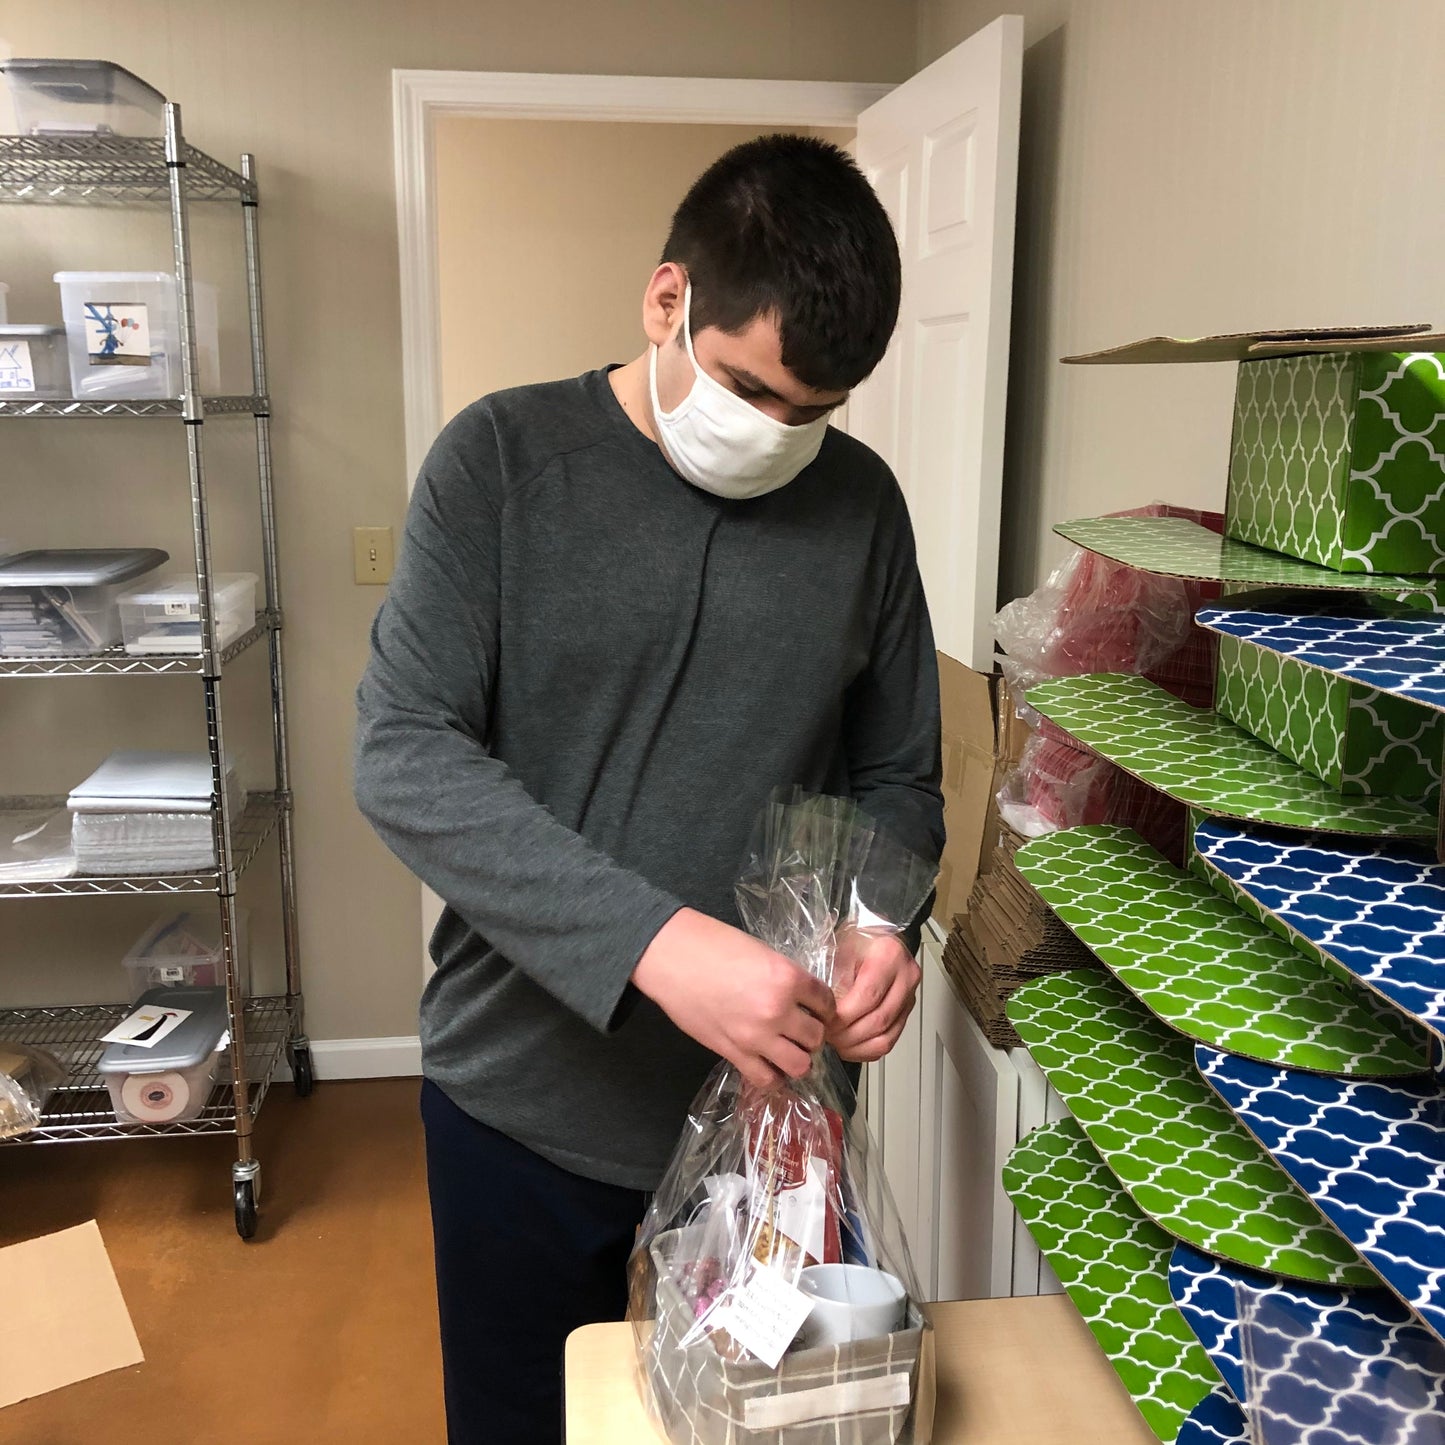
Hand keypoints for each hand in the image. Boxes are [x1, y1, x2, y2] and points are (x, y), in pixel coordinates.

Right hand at [632, 908, 836, 1088]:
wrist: (672, 956)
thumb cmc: (713, 944)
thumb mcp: (761, 952)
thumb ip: (785, 977)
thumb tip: (800, 998)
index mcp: (787, 978)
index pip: (825, 1002)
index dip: (823, 1006)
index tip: (816, 1007)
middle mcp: (777, 1010)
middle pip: (816, 1037)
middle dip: (811, 1032)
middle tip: (800, 1026)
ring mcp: (755, 1036)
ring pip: (800, 1064)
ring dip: (797, 1056)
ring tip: (786, 1046)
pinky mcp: (733, 1052)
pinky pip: (766, 1079)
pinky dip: (772, 1075)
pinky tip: (767, 1062)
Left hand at [826, 932, 919, 1062]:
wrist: (877, 937)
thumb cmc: (856, 941)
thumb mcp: (839, 950)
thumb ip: (832, 981)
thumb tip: (819, 1014)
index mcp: (889, 955)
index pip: (868, 996)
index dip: (844, 1015)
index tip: (824, 1021)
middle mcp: (906, 977)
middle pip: (878, 1020)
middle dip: (847, 1034)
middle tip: (824, 1035)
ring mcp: (910, 997)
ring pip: (886, 1037)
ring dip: (856, 1046)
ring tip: (834, 1042)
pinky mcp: (907, 1013)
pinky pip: (889, 1042)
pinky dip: (866, 1051)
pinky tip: (848, 1046)